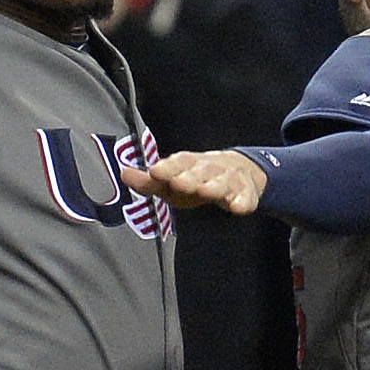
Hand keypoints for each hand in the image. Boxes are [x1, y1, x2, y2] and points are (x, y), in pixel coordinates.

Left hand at [122, 149, 270, 215]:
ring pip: (222, 183)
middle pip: (199, 172)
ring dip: (214, 186)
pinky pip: (245, 199)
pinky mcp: (245, 194)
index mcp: (189, 164)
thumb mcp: (172, 180)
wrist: (239, 171)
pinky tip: (236, 207)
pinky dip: (241, 202)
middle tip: (178, 183)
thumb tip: (123, 174)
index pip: (178, 163)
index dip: (167, 168)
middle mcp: (209, 169)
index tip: (155, 173)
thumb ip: (148, 182)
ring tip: (205, 191)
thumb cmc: (196, 179)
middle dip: (190, 177)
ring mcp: (229, 180)